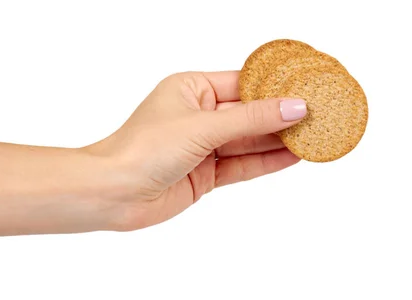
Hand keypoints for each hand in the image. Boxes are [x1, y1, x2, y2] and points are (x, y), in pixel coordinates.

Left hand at [85, 71, 306, 230]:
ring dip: (279, 140)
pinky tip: (294, 156)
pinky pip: (241, 165)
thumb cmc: (143, 149)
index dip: (275, 88)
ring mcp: (201, 146)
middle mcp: (196, 115)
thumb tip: (294, 107)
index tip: (308, 90)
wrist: (113, 193)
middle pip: (248, 113)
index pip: (242, 83)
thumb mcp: (202, 126)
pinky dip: (267, 162)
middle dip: (281, 116)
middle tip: (320, 115)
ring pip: (248, 141)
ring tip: (316, 136)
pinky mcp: (203, 174)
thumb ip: (250, 119)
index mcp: (190, 89)